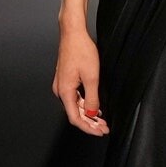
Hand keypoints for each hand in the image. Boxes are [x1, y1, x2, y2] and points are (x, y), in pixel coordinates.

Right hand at [53, 21, 108, 135]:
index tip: (101, 132)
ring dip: (88, 114)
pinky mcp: (66, 80)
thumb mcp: (92, 77)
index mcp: (65, 92)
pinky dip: (85, 104)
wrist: (73, 34)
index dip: (89, 128)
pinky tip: (94, 107)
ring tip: (102, 120)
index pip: (76, 118)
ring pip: (75, 106)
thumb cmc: (81, 51)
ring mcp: (62, 85)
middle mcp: (60, 90)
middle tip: (105, 128)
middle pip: (75, 114)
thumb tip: (91, 113)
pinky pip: (75, 97)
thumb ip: (92, 98)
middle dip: (90, 123)